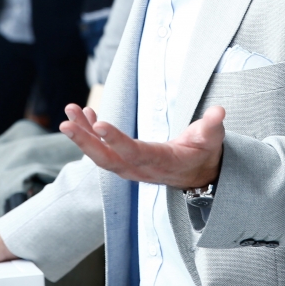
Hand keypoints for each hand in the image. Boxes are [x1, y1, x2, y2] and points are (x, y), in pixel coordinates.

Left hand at [59, 104, 224, 188]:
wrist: (198, 174)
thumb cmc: (204, 153)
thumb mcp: (212, 139)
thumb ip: (212, 127)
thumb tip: (218, 112)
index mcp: (163, 162)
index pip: (136, 152)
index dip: (117, 140)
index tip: (99, 124)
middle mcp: (142, 169)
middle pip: (108, 160)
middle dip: (85, 142)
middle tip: (66, 123)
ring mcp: (131, 168)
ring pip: (101, 156)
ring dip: (82, 135)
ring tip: (69, 111)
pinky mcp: (125, 162)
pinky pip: (103, 150)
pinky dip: (91, 133)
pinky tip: (84, 114)